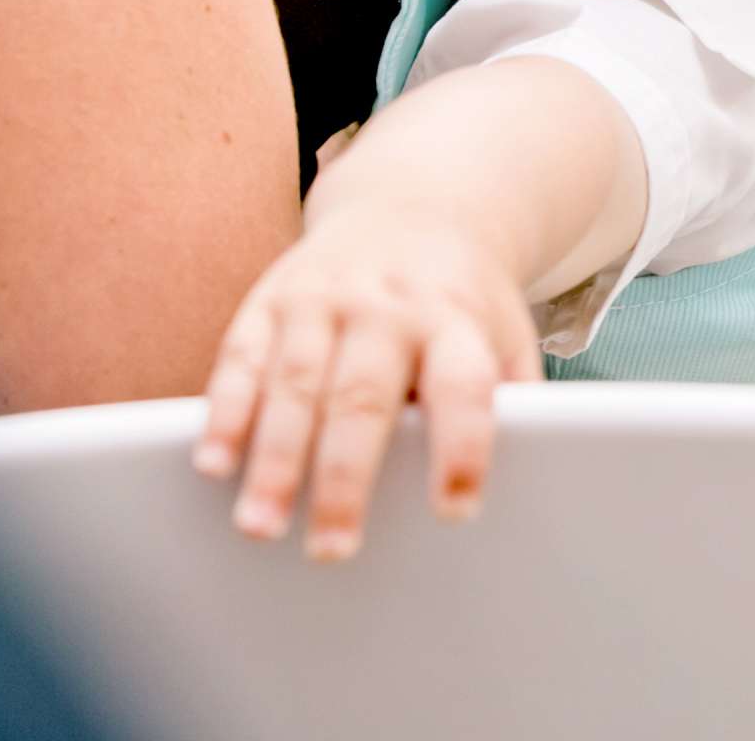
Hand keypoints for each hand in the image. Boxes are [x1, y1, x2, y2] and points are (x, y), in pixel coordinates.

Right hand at [192, 207, 542, 560]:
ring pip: (293, 384)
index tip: (455, 510)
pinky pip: (240, 358)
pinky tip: (214, 464)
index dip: (461, 447)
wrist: (412, 207)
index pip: (463, 385)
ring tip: (261, 525)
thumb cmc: (462, 299)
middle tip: (332, 547)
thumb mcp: (503, 332)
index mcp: (455, 319)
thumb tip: (540, 471)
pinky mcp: (271, 298)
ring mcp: (323, 299)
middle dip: (344, 477)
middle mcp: (387, 307)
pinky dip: (226, 413)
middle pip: (362, 396)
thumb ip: (512, 396)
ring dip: (273, 460)